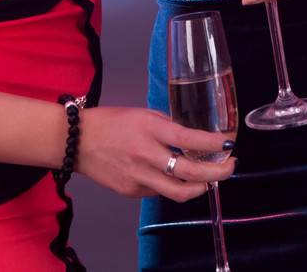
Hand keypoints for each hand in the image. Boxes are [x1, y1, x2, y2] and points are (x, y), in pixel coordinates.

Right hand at [74, 105, 233, 203]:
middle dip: (217, 173)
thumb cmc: (112, 122)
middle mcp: (146, 155)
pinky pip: (161, 192)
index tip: (229, 142)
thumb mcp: (145, 114)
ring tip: (211, 177)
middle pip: (190, 173)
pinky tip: (179, 177)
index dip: (213, 143)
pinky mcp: (131, 192)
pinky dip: (175, 185)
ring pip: (179, 192)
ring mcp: (138, 178)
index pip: (189, 139)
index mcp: (150, 129)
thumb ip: (169, 126)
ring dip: (201, 186)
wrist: (76, 142)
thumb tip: (193, 137)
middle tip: (230, 166)